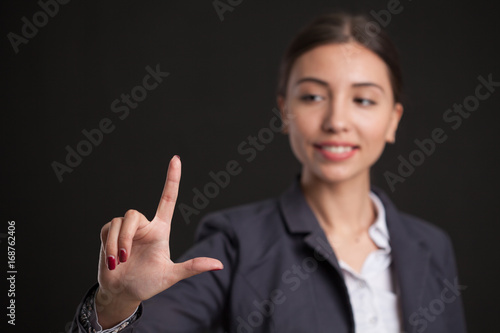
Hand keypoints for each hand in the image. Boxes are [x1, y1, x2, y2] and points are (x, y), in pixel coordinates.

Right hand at [95, 155, 222, 326]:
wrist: (123, 293)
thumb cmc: (148, 283)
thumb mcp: (171, 275)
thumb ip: (193, 267)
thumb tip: (219, 265)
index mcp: (160, 229)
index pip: (168, 199)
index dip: (172, 178)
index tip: (176, 159)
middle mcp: (144, 226)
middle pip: (133, 214)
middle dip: (127, 237)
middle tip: (126, 258)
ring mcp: (126, 229)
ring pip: (120, 222)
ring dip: (118, 244)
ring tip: (119, 262)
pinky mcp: (109, 233)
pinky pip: (108, 229)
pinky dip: (109, 245)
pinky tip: (112, 260)